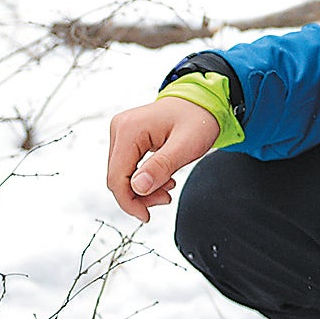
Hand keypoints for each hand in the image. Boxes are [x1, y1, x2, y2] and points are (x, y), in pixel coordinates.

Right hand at [105, 96, 220, 220]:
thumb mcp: (186, 146)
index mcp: (130, 129)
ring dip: (142, 188)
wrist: (202, 102)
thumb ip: (161, 166)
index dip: (129, 202)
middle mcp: (120, 128)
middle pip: (117, 177)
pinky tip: (162, 179)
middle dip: (139, 195)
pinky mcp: (127, 137)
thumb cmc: (198, 119)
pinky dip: (143, 178)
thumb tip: (137, 188)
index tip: (146, 216)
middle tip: (166, 198)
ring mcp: (122, 131)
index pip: (117, 177)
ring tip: (168, 187)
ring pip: (121, 174)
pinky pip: (128, 166)